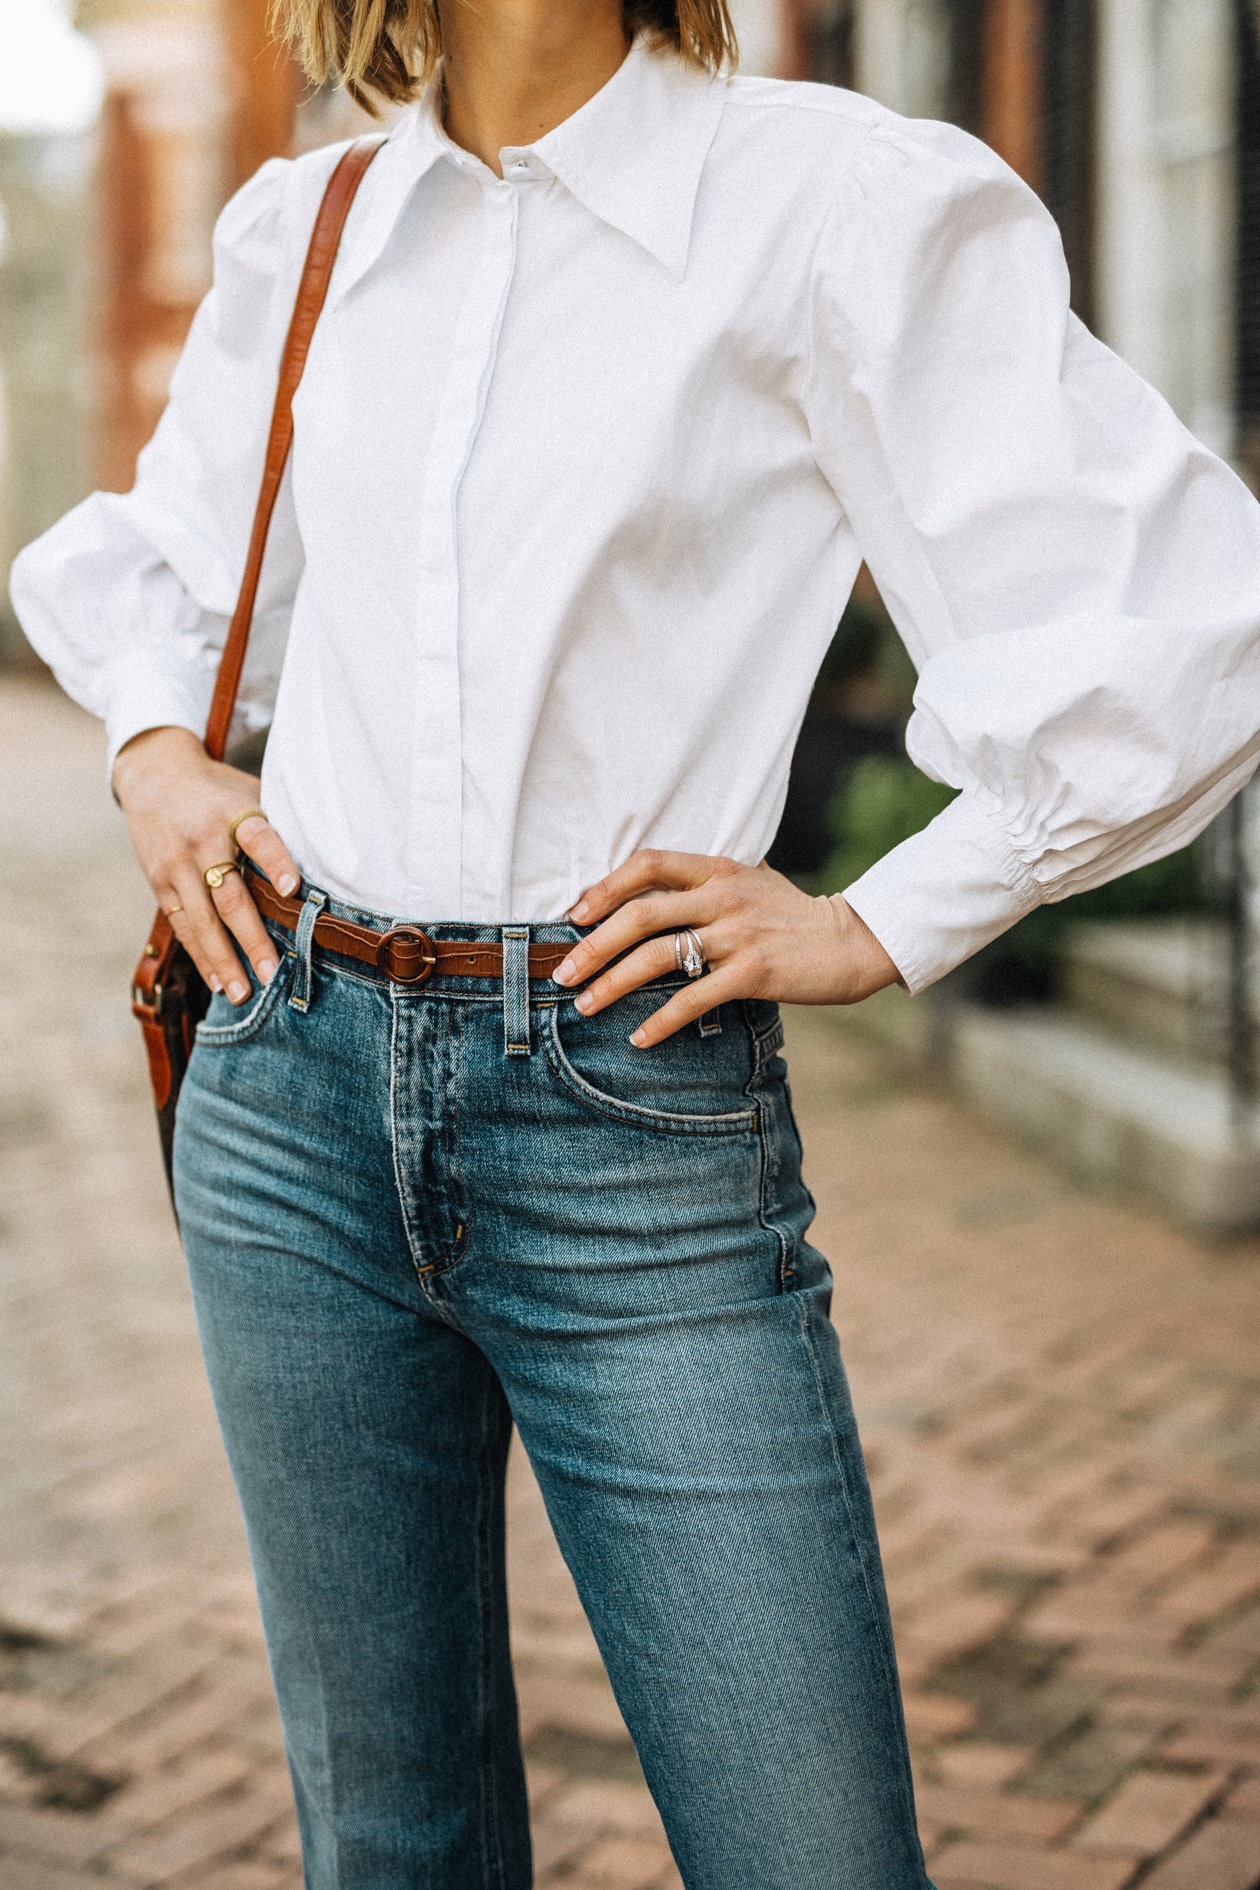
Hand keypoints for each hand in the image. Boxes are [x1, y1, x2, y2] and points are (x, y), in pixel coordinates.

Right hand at [113, 725, 300, 1003]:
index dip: (276, 861)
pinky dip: (200, 955)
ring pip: (201, 919)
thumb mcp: (250, 791)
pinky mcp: (159, 881)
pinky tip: (218, 981)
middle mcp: (203, 840)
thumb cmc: (219, 791)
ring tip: (244, 992)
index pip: (259, 838)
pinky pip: (182, 925)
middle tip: (272, 971)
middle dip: (251, 936)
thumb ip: (279, 825)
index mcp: (235, 813)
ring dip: (223, 959)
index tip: (294, 889)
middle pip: (229, 894)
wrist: (153, 773)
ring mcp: (177, 864)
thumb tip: (332, 861)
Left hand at [550, 850, 900, 1046]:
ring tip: (584, 1006)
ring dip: (613, 983)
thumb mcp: (751, 881)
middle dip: (593, 946)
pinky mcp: (754, 972)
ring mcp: (738, 934)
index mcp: (718, 869)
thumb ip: (707, 881)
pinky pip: (694, 998)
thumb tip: (653, 888)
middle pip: (640, 915)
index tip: (575, 915)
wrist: (852, 941)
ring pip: (658, 956)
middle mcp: (723, 896)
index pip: (648, 864)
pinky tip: (639, 1037)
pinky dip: (660, 1020)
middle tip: (562, 973)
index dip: (605, 887)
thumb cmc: (793, 914)